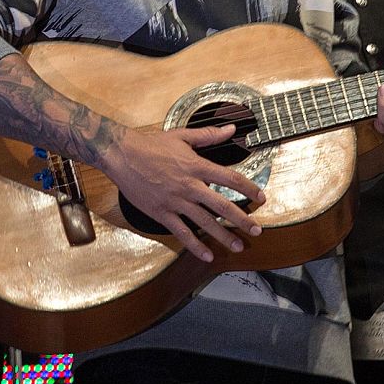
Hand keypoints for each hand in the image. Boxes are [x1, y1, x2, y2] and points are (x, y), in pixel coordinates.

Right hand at [99, 123, 265, 262]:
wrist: (121, 155)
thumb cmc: (150, 145)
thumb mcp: (181, 136)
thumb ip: (208, 136)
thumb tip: (231, 129)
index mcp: (196, 166)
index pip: (230, 178)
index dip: (249, 189)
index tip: (261, 198)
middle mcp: (189, 186)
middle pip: (222, 206)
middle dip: (242, 219)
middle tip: (257, 230)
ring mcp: (176, 202)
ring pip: (205, 223)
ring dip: (224, 236)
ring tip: (239, 246)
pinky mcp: (162, 213)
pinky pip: (182, 232)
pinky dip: (195, 245)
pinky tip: (207, 255)